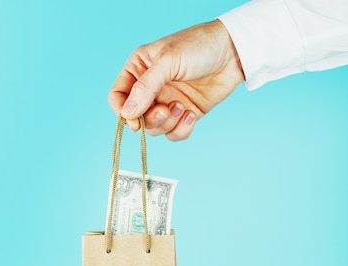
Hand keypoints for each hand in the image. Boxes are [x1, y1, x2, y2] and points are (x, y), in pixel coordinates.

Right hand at [108, 20, 244, 140]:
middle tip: (165, 110)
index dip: (122, 112)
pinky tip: (192, 114)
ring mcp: (167, 102)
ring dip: (169, 123)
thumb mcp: (168, 62)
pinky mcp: (184, 113)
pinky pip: (174, 134)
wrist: (233, 52)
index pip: (118, 96)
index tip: (134, 121)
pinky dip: (182, 129)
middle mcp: (151, 88)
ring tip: (183, 107)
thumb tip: (127, 113)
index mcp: (139, 69)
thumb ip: (145, 88)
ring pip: (155, 129)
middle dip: (151, 119)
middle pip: (136, 118)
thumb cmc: (199, 46)